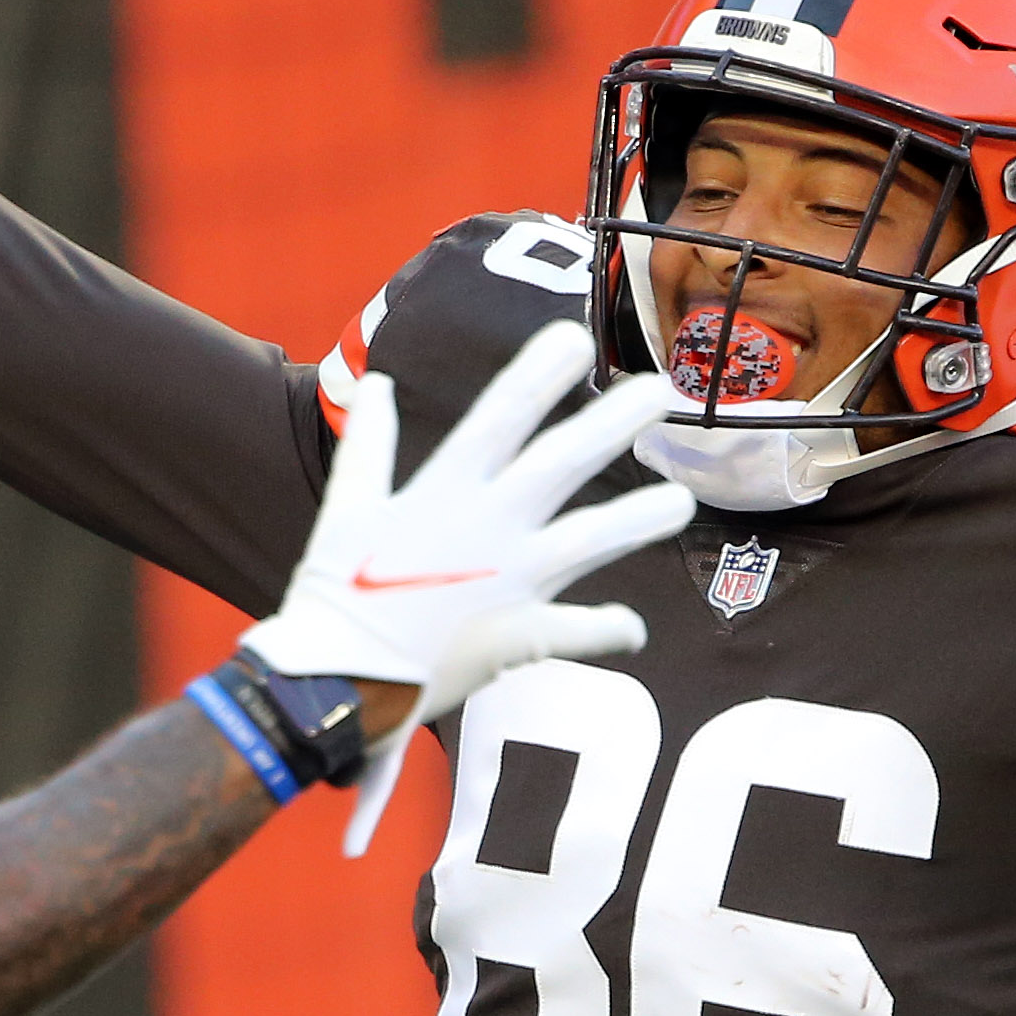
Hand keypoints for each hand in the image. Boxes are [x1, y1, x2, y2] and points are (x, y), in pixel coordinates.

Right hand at [249, 320, 693, 852]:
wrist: (332, 678)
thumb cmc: (334, 594)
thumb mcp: (345, 508)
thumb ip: (369, 444)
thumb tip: (376, 384)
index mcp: (442, 490)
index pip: (501, 415)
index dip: (541, 373)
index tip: (578, 338)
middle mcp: (485, 526)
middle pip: (562, 464)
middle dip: (613, 424)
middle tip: (662, 391)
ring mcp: (507, 581)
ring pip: (588, 540)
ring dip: (638, 520)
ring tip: (683, 502)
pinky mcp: (516, 636)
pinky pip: (576, 632)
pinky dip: (606, 630)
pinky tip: (635, 627)